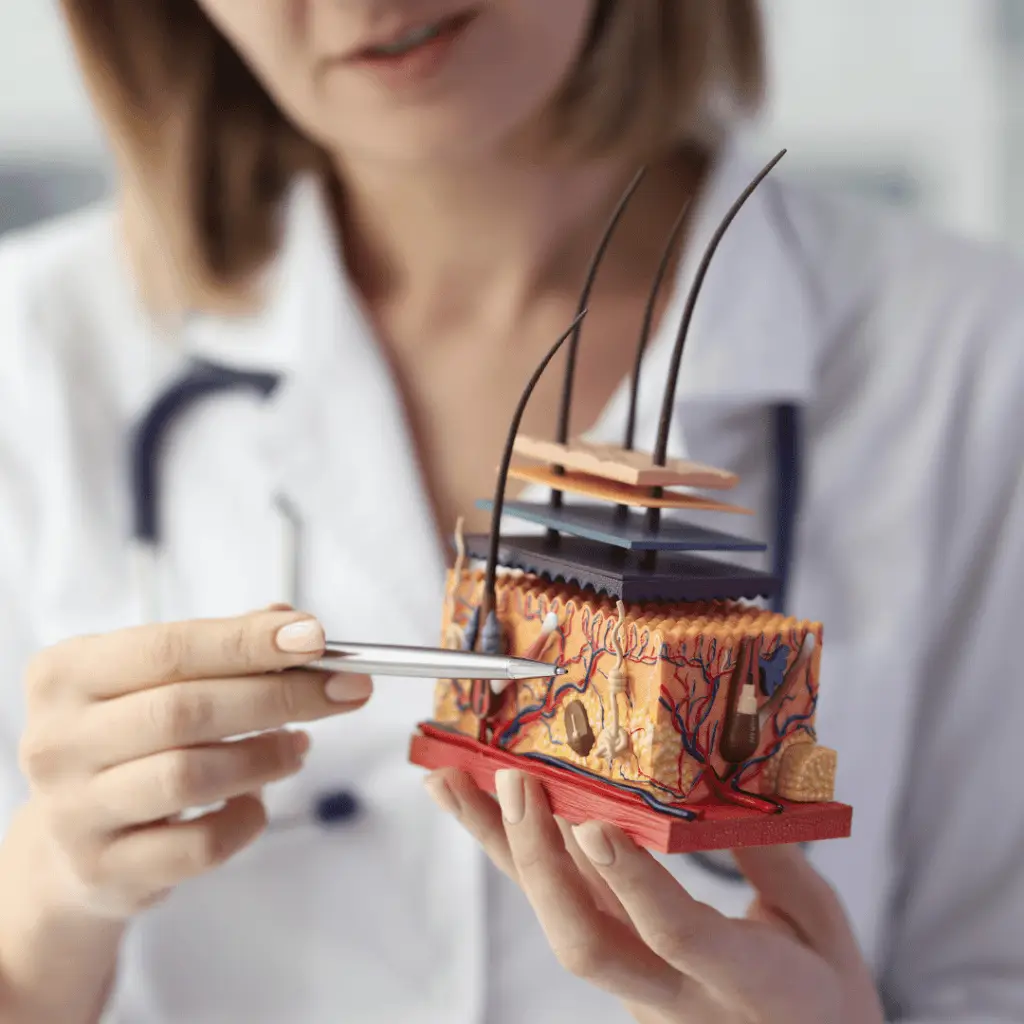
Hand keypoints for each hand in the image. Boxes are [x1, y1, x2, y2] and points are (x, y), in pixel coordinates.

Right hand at [17, 607, 371, 919]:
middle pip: (187, 710)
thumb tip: (294, 624)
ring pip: (192, 776)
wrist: (72, 844)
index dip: (249, 641)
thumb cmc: (130, 741)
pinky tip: (256, 800)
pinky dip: (247, 818)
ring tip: (297, 745)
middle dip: (280, 695)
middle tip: (343, 689)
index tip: (316, 637)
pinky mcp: (106, 870)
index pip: (171, 648)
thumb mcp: (157, 681)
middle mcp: (59, 740)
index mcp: (68, 674)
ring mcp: (76, 811)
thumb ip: (225, 647)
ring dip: (267, 756)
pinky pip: (200, 845)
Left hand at [425, 768, 883, 1023]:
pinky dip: (520, 857)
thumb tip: (721, 789)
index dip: (633, 881)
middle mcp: (673, 994)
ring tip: (451, 784)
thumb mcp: (822, 927)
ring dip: (502, 849)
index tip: (596, 825)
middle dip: (540, 860)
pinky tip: (485, 813)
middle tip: (513, 781)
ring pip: (556, 920)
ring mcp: (636, 988)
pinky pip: (562, 910)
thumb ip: (774, 860)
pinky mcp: (618, 972)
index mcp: (743, 982)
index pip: (676, 935)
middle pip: (585, 942)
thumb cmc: (824, 997)